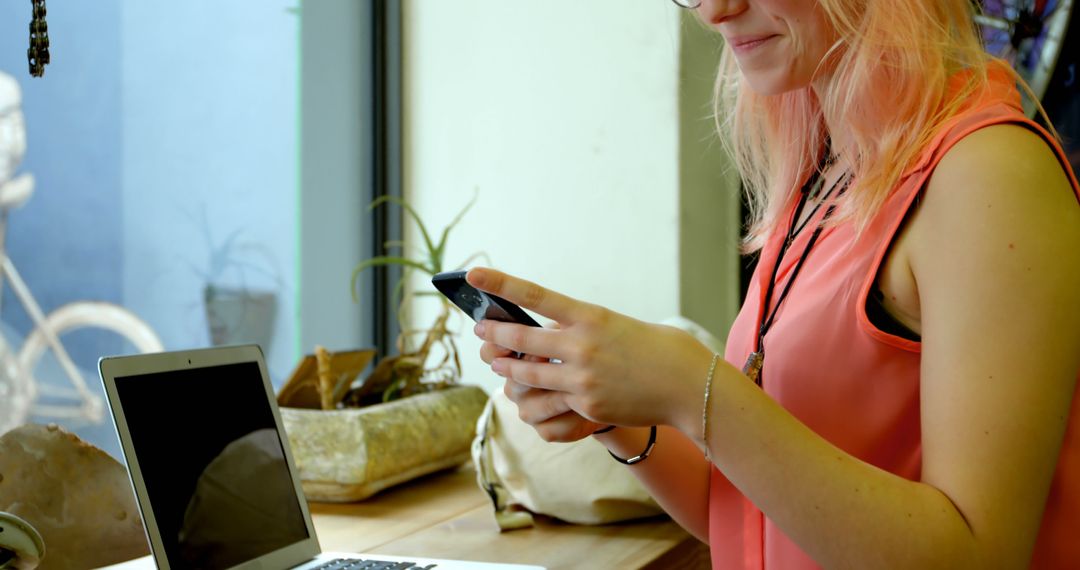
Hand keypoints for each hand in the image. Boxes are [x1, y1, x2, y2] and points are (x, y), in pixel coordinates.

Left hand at [469, 267, 714, 431]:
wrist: (689, 385)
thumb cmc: (657, 348)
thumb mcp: (617, 325)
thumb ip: (582, 328)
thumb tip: (549, 335)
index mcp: (590, 316)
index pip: (535, 295)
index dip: (500, 283)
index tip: (474, 274)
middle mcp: (581, 346)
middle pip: (521, 338)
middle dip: (495, 335)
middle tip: (479, 329)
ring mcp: (582, 379)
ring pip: (526, 375)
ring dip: (507, 368)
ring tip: (496, 362)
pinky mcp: (586, 407)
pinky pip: (549, 403)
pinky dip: (536, 397)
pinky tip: (528, 395)